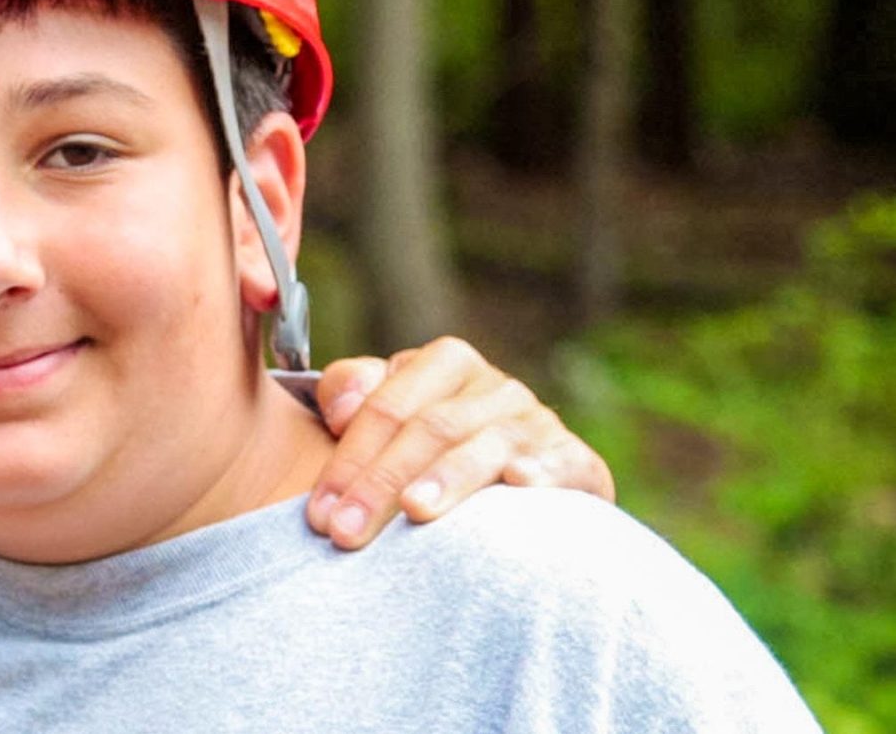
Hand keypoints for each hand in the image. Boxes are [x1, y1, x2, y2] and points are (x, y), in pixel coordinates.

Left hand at [303, 336, 614, 549]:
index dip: (347, 459)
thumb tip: (338, 408)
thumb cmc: (431, 451)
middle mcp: (495, 387)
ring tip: (416, 511)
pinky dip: (543, 470)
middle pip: (429, 429)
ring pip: (487, 445)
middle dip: (381, 482)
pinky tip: (520, 484)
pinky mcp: (578, 462)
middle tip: (345, 532)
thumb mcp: (388, 414)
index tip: (317, 515)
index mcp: (445, 363)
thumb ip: (350, 394)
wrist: (521, 482)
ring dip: (449, 477)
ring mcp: (538, 423)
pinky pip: (564, 462)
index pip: (386, 407)